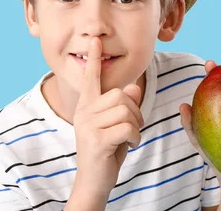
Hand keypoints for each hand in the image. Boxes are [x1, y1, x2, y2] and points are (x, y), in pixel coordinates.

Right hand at [72, 37, 144, 197]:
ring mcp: (88, 126)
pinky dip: (135, 137)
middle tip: (133, 126)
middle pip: (120, 94)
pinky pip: (128, 128)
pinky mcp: (97, 140)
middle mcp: (84, 112)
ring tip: (129, 138)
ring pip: (126, 110)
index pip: (91, 79)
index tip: (95, 40)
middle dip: (135, 110)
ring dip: (136, 126)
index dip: (94, 59)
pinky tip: (128, 146)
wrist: (94, 180)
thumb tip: (132, 87)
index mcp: (86, 106)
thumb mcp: (115, 124)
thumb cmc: (107, 150)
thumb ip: (122, 105)